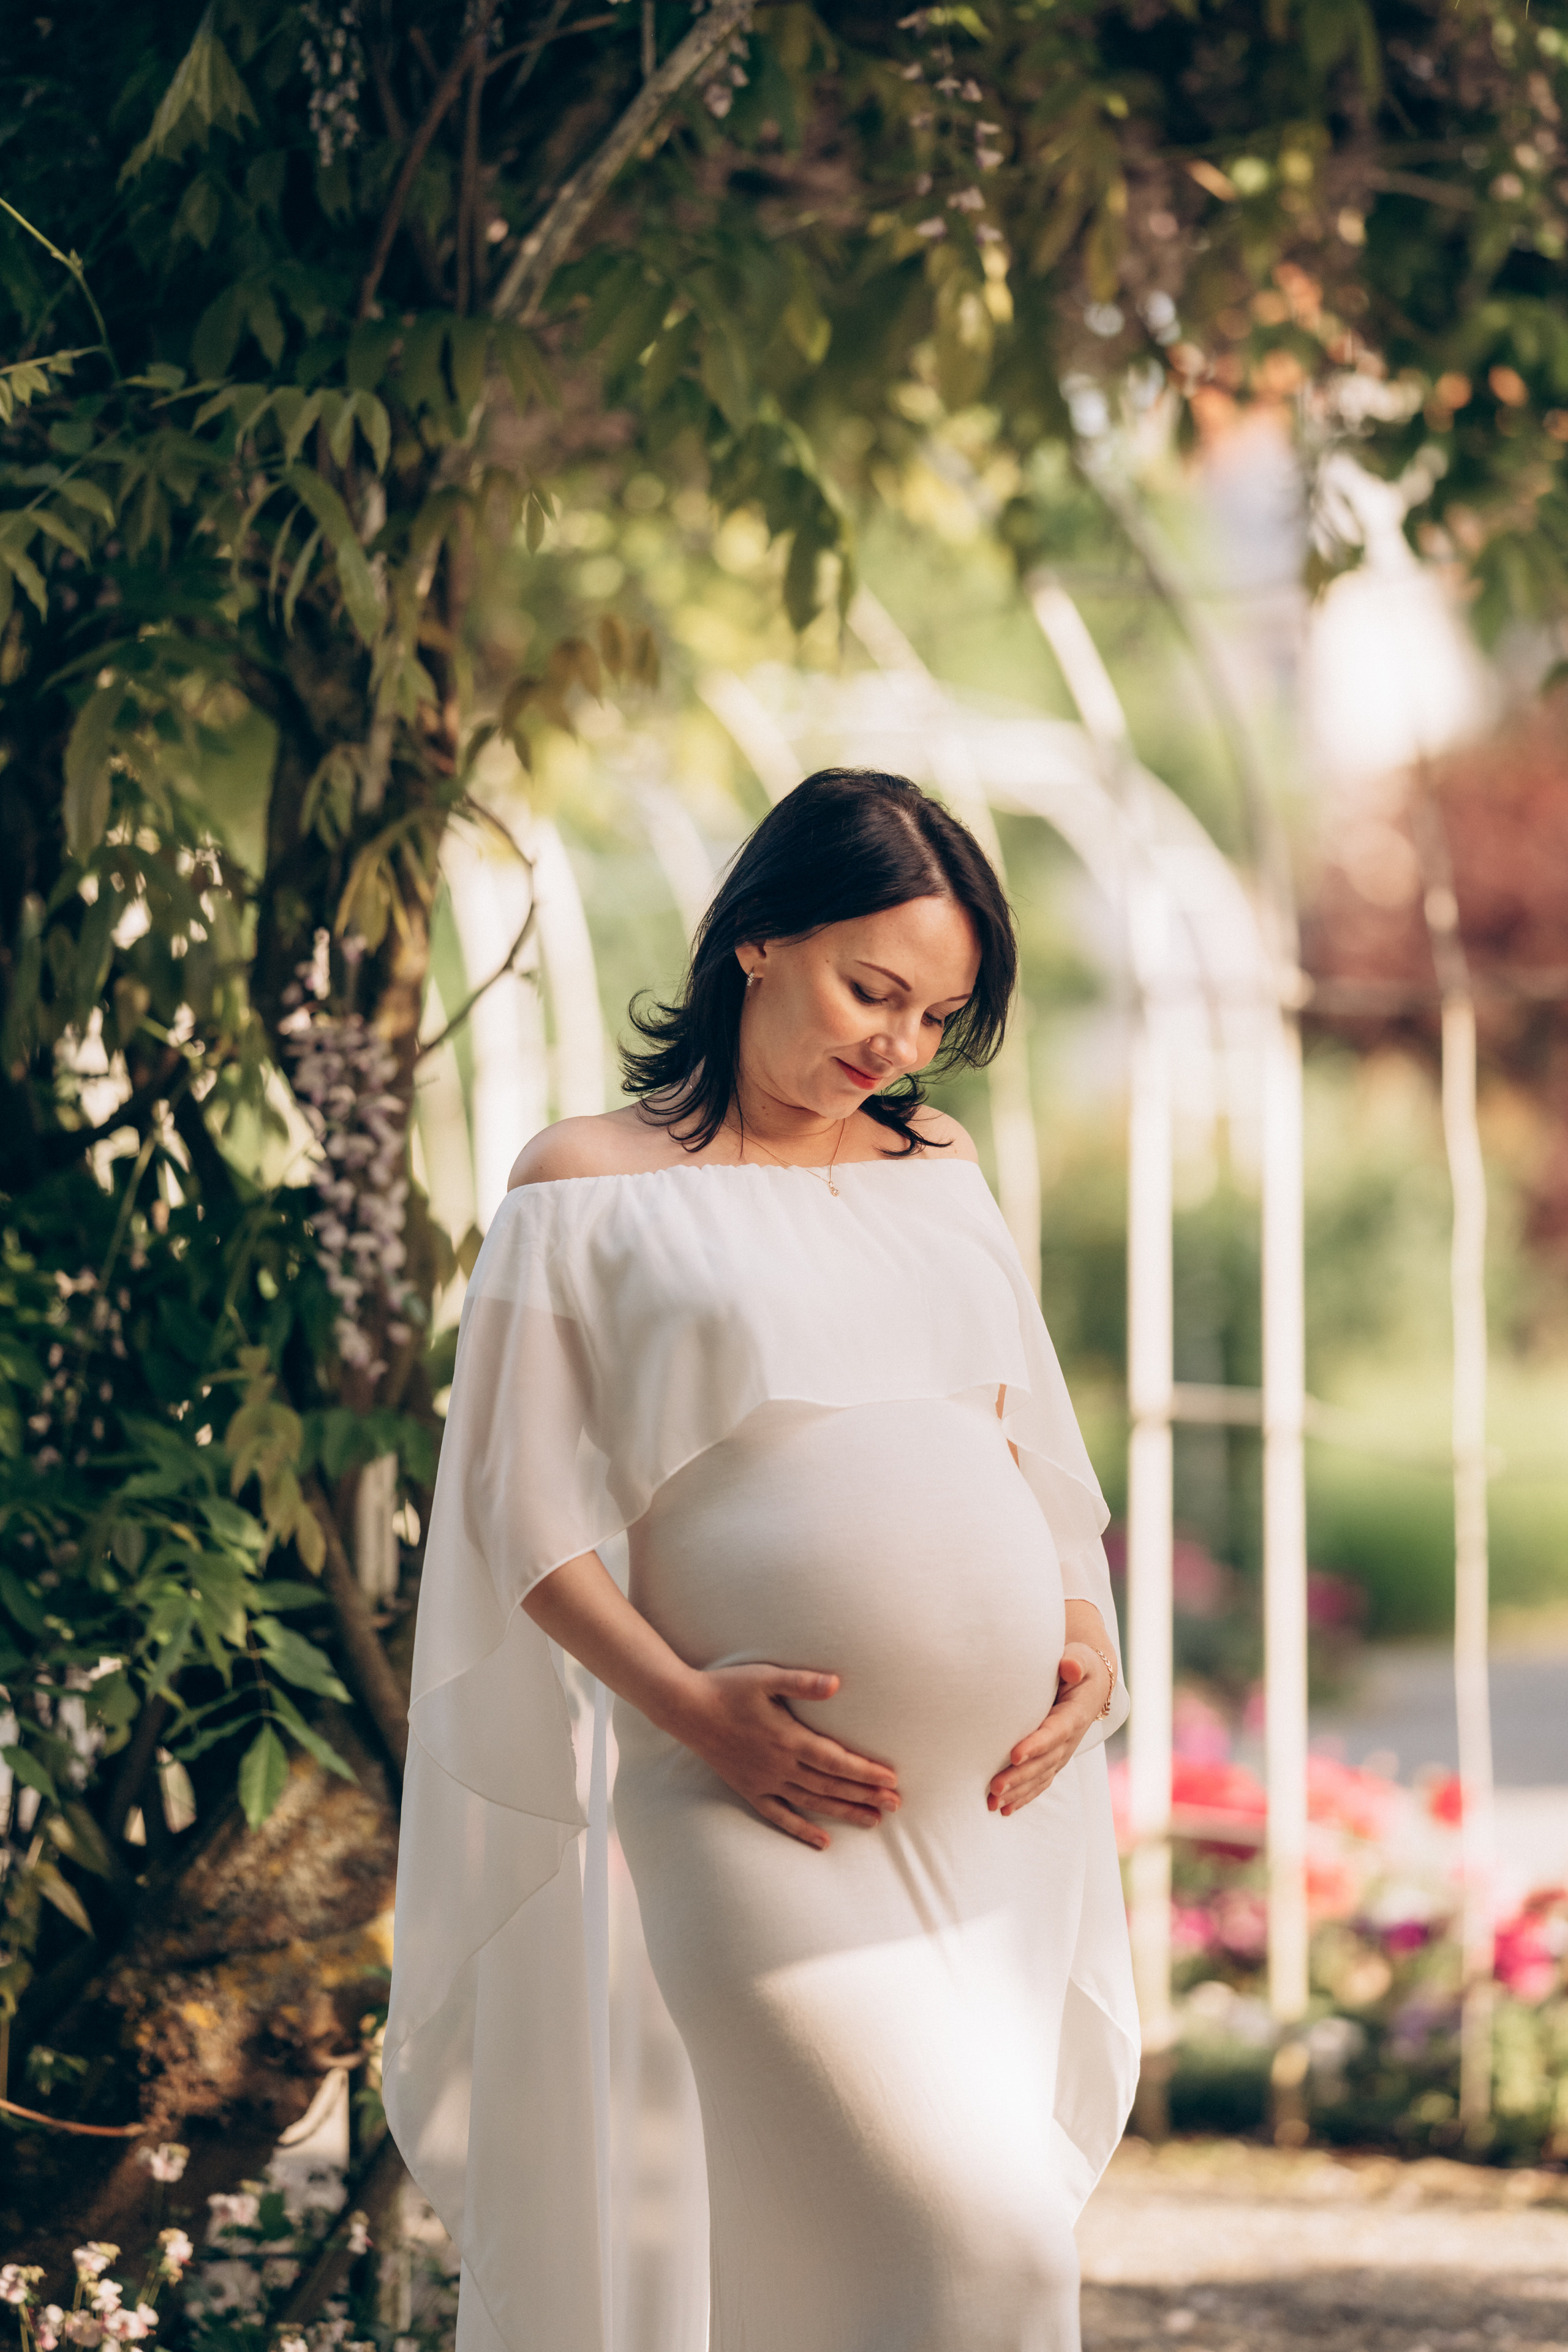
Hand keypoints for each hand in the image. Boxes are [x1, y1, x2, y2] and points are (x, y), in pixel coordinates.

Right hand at [678, 1664, 900, 1849]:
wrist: (686, 1709)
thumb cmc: (728, 1688)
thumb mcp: (766, 1677)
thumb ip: (802, 1682)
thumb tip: (836, 1683)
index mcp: (789, 1738)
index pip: (836, 1761)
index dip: (865, 1772)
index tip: (891, 1780)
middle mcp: (780, 1765)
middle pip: (831, 1785)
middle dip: (865, 1795)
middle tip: (896, 1805)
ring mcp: (764, 1781)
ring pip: (812, 1802)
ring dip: (844, 1812)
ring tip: (873, 1820)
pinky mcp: (749, 1789)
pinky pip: (779, 1815)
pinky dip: (801, 1830)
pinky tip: (822, 1842)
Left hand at [987, 1645, 1111, 1816]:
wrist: (1091, 1683)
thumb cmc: (1080, 1666)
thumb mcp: (1082, 1659)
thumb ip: (1075, 1663)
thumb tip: (1069, 1666)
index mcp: (1075, 1715)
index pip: (1055, 1732)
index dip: (1037, 1744)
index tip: (1015, 1755)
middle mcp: (1070, 1739)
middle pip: (1044, 1762)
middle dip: (1020, 1776)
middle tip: (994, 1787)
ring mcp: (1062, 1753)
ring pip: (1040, 1777)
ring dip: (1018, 1792)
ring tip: (993, 1803)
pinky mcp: (1054, 1759)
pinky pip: (1040, 1782)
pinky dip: (1023, 1797)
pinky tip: (1005, 1809)